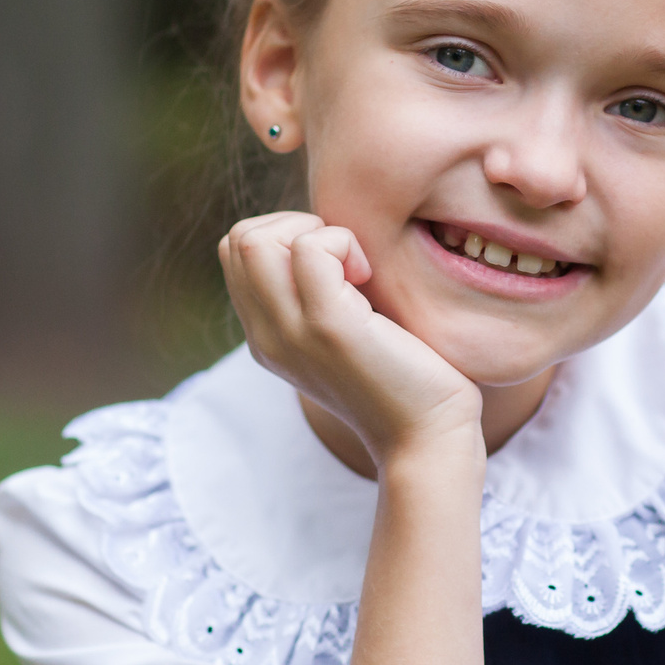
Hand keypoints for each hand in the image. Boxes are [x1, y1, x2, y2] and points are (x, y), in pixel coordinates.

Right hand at [219, 213, 480, 467]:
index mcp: (267, 338)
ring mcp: (291, 333)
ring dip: (316, 232)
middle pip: (237, 240)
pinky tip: (369, 278)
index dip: (285, 236)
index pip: (236, 253)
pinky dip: (342, 242)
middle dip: (294, 226)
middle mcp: (266, 337)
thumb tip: (328, 240)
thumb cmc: (405, 381)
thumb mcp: (345, 334)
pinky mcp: (328, 326)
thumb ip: (321, 297)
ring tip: (357, 270)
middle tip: (346, 262)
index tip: (337, 266)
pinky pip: (309, 249)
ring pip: (255, 240)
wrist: (427, 438)